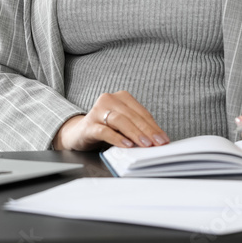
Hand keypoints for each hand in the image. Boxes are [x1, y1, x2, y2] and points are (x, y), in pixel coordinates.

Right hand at [52, 91, 169, 150]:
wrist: (78, 134)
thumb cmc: (104, 129)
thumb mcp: (123, 126)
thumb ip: (137, 128)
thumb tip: (157, 140)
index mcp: (120, 97)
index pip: (141, 112)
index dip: (154, 126)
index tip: (163, 139)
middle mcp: (108, 100)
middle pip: (132, 116)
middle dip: (147, 131)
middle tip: (157, 143)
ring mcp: (97, 111)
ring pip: (120, 120)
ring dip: (134, 133)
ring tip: (145, 144)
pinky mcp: (88, 125)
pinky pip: (104, 130)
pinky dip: (117, 138)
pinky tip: (126, 145)